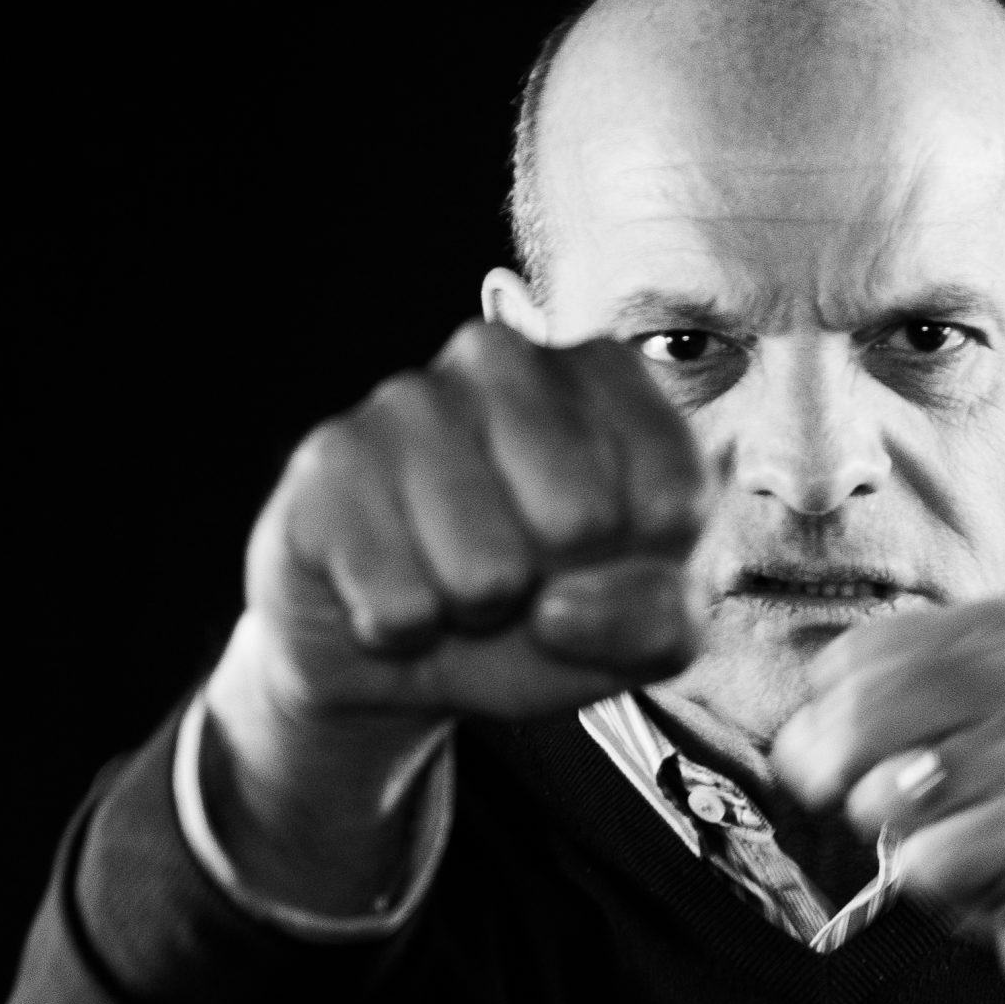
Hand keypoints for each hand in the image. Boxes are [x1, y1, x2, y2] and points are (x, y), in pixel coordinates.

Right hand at [203, 319, 706, 908]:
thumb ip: (662, 623)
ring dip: (475, 615)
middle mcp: (504, 357)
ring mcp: (408, 399)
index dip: (647, 570)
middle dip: (558, 589)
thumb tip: (557, 608)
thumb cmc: (540, 617)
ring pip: (487, 573)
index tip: (608, 561)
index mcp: (608, 375)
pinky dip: (403, 631)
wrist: (395, 646)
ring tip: (456, 585)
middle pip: (583, 523)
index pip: (676, 497)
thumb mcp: (638, 635)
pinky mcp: (329, 460)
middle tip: (524, 579)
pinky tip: (391, 588)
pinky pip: (399, 604)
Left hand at [771, 599, 1004, 1003]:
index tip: (831, 745)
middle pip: (864, 712)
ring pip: (887, 789)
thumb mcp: (976, 736)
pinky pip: (926, 858)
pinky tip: (983, 876)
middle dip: (831, 771)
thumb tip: (796, 735)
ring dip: (892, 832)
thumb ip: (897, 707)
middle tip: (854, 804)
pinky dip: (935, 880)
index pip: (869, 648)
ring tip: (942, 837)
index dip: (825, 705)